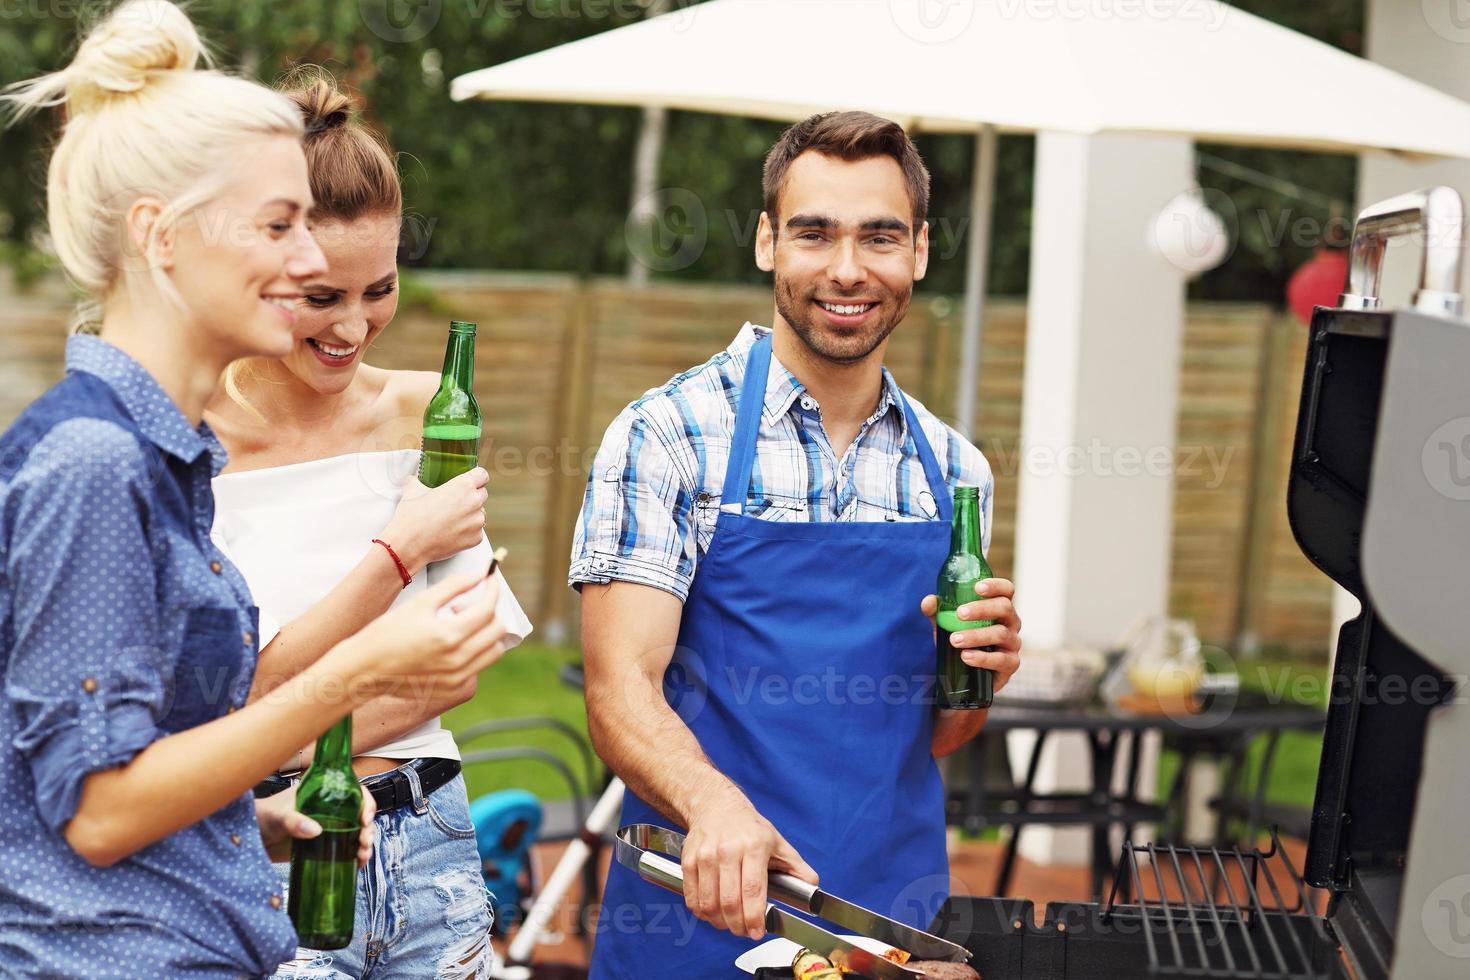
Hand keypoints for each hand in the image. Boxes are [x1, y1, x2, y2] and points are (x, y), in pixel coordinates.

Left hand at [256, 787, 376, 867]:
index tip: (366, 817)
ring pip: (356, 832)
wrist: (248, 841)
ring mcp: (328, 828)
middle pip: (360, 814)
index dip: (365, 802)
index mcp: (322, 792)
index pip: (354, 790)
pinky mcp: (323, 846)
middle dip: (368, 828)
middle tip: (364, 841)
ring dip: (365, 843)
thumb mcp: (277, 816)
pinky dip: (355, 856)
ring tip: (362, 855)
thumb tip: (316, 830)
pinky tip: (357, 864)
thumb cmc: (261, 818)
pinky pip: (346, 849)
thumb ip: (293, 821)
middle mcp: (329, 809)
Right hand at [343, 571, 508, 699]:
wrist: (365, 669)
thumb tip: (480, 576)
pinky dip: (474, 651)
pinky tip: (450, 646)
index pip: (488, 609)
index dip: (492, 590)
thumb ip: (454, 587)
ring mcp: (457, 678)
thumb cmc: (387, 633)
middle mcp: (457, 660)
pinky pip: (479, 666)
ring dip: (485, 633)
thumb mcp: (420, 603)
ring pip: (494, 651)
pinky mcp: (453, 689)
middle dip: (487, 611)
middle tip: (461, 607)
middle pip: (497, 630)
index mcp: (448, 636)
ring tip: (457, 627)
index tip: (490, 580)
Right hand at [381, 468, 489, 574]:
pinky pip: (477, 531)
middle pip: (482, 494)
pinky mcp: (476, 538)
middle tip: (455, 502)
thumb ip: (418, 482)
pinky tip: (452, 533)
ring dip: (470, 515)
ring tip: (451, 520)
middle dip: (472, 497)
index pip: (482, 475)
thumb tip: (414, 480)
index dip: (475, 477)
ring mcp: (477, 522)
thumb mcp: (412, 491)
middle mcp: (474, 502)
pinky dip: (468, 532)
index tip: (470, 481)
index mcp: (463, 485)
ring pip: (480, 514)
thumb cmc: (412, 517)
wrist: (410, 544)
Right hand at [681, 792, 817, 940]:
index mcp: (754, 846)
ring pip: (709, 903)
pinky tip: (713, 912)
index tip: (758, 931)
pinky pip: (693, 898)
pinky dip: (703, 913)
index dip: (754, 916)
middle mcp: (728, 850)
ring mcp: (705, 856)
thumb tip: (813, 889)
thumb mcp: (778, 842)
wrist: (716, 806)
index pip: (752, 889)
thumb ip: (797, 868)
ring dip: (720, 922)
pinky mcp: (688, 861)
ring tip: (730, 923)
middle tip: (745, 931)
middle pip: (729, 900)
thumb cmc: (748, 827)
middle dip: (738, 925)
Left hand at [921, 578, 1022, 694]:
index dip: (996, 585)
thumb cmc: (962, 641)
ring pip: (1001, 634)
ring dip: (976, 635)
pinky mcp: (1011, 664)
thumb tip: (929, 601)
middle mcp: (1011, 622)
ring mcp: (1013, 643)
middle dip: (981, 609)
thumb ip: (937, 612)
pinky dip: (982, 658)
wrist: (967, 676)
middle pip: (1005, 608)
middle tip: (960, 614)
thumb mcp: (947, 625)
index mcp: (999, 607)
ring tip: (954, 640)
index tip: (977, 588)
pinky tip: (966, 656)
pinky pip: (1001, 659)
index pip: (1006, 590)